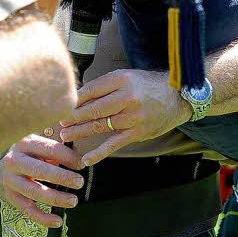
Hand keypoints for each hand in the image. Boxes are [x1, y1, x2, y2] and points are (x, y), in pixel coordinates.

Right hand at [0, 134, 84, 227]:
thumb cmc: (24, 153)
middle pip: (39, 170)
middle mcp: (15, 162)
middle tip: (79, 182)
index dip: (67, 157)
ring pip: (34, 192)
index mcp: (25, 144)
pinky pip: (27, 210)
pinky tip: (58, 221)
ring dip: (55, 198)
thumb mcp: (36, 143)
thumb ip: (54, 149)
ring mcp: (10, 181)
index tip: (82, 164)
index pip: (49, 149)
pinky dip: (43, 218)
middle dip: (61, 177)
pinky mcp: (9, 197)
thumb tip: (79, 161)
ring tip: (73, 201)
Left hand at [60, 69, 190, 165]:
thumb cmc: (147, 85)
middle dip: (73, 117)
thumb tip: (78, 97)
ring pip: (101, 126)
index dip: (74, 99)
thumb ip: (105, 86)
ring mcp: (133, 116)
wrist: (178, 96)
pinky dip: (99, 153)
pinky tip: (86, 160)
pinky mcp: (138, 132)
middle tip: (59, 122)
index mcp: (122, 80)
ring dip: (81, 132)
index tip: (61, 105)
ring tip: (65, 136)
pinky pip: (115, 144)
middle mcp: (128, 97)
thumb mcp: (127, 77)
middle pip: (93, 109)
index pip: (91, 90)